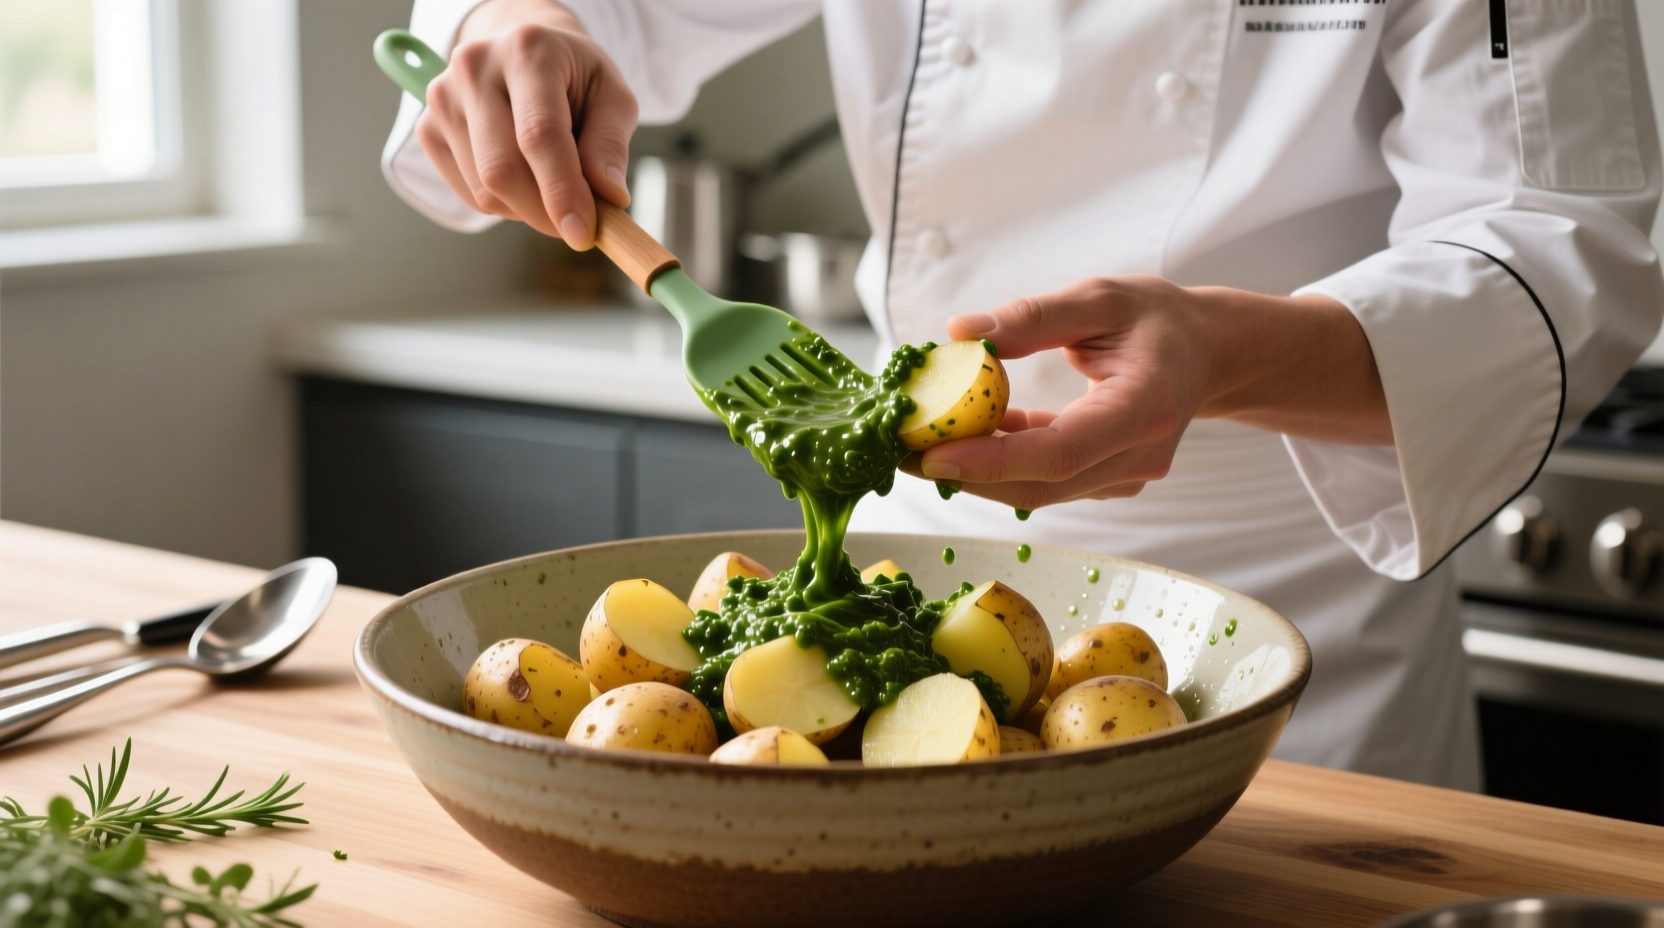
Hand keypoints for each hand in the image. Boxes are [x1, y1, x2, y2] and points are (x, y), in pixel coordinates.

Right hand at [416, 0, 637, 247]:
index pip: (538, 134)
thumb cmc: (574, 78)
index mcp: (527, 51)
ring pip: (484, 190)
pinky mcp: (427, 128)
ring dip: (527, 209)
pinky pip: (469, 195)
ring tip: (551, 183)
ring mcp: (443, 98)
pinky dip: (504, 205)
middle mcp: (474, 68)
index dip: (561, 190)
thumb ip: (610, 144)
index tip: (583, 233)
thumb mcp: (612, 97)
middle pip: (502, 169)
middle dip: (544, 212)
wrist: (525, 54)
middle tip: (577, 226)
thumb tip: (609, 195)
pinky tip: (524, 179)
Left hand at [905, 276, 1388, 509]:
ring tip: (921, 441)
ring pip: (1039, 491)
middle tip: (902, 451)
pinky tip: (969, 432)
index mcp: (1146, 408)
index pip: (1060, 452)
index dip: (992, 460)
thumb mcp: (1100, 297)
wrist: (1207, 352)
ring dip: (977, 472)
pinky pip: (1046, 481)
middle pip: (1041, 485)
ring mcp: (1128, 476)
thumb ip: (1033, 315)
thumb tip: (960, 332)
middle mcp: (1141, 455)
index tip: (931, 454)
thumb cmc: (1157, 319)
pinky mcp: (1109, 481)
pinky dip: (1002, 462)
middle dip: (967, 474)